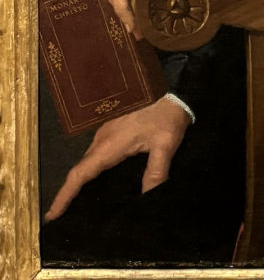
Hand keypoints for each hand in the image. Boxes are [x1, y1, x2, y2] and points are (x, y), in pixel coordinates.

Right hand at [44, 96, 191, 221]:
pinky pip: (97, 153)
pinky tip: (98, 179)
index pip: (80, 175)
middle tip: (61, 217)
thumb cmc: (167, 114)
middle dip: (68, 193)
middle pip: (80, 170)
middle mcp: (102, 138)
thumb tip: (148, 199)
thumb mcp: (165, 145)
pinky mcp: (113, 127)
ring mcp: (106, 131)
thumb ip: (155, 173)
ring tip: (76, 203)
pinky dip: (91, 169)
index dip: (64, 196)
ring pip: (88, 160)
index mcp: (109, 144)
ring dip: (80, 181)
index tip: (52, 215)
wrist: (171, 86)